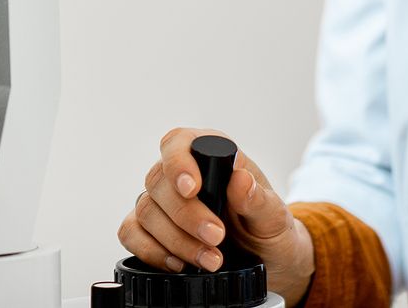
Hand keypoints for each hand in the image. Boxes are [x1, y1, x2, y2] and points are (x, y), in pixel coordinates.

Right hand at [117, 127, 314, 304]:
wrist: (269, 264)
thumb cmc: (270, 231)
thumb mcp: (275, 218)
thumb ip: (260, 199)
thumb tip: (240, 180)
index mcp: (211, 155)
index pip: (179, 142)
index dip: (178, 162)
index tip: (191, 189)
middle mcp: (181, 174)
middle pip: (159, 181)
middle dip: (186, 215)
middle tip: (216, 237)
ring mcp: (163, 202)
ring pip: (145, 210)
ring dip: (175, 240)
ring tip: (210, 260)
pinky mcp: (152, 230)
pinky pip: (131, 232)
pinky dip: (150, 251)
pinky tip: (178, 264)